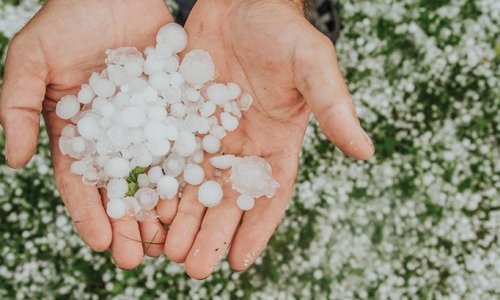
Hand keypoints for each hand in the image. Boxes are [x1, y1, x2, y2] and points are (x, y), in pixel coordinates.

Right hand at [0, 0, 172, 268]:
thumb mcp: (32, 60)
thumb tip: (16, 161)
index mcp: (78, 130)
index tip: (101, 243)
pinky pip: (183, 144)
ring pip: (154, 174)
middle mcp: (115, 134)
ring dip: (160, 209)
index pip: (81, 181)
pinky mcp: (175, 109)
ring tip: (169, 241)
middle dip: (127, 224)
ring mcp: (147, 124)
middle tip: (137, 258)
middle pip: (121, 187)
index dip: (90, 213)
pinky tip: (196, 198)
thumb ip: (17, 107)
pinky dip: (188, 173)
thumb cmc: (69, 19)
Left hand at [159, 0, 374, 278]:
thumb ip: (334, 107)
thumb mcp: (312, 65)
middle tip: (192, 268)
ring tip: (164, 249)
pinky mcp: (179, 118)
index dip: (256, 229)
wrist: (241, 1)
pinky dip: (157, 182)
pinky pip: (167, 155)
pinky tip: (143, 206)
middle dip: (210, 234)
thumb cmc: (282, 31)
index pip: (269, 196)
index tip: (238, 262)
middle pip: (226, 200)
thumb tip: (366, 151)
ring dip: (179, 218)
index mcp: (276, 143)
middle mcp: (241, 147)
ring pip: (193, 185)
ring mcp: (208, 134)